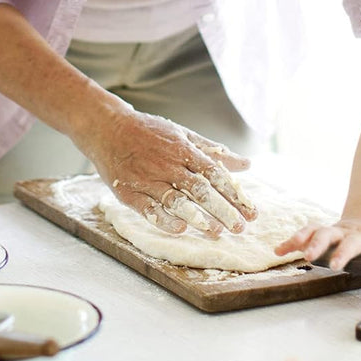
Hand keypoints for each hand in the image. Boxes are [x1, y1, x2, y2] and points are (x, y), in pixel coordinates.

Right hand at [79, 103, 255, 235]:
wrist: (109, 129)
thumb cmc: (151, 132)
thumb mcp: (184, 135)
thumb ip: (215, 151)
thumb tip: (246, 164)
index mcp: (184, 150)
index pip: (216, 174)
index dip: (235, 193)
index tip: (251, 211)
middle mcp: (168, 165)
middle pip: (200, 190)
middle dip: (222, 209)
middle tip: (240, 227)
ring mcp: (148, 179)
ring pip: (176, 201)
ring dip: (198, 218)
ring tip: (216, 232)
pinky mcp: (129, 192)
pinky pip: (148, 209)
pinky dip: (164, 220)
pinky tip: (180, 230)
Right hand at [275, 207, 360, 270]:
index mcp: (360, 234)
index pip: (350, 244)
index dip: (342, 253)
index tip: (335, 265)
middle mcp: (341, 231)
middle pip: (327, 234)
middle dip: (316, 245)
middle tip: (308, 257)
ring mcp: (329, 231)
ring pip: (312, 230)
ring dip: (299, 238)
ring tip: (284, 249)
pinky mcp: (320, 233)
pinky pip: (305, 234)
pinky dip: (291, 242)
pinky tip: (279, 251)